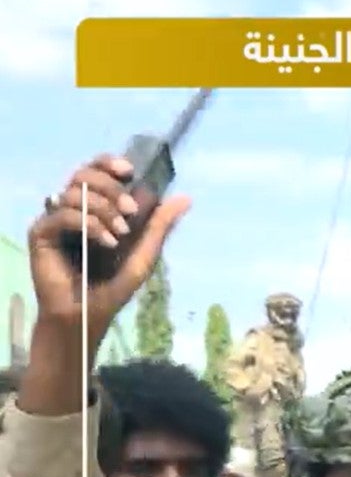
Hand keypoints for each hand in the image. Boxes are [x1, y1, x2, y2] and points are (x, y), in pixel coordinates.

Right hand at [26, 154, 189, 347]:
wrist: (89, 314)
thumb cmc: (114, 286)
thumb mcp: (144, 254)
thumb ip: (159, 225)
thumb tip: (185, 197)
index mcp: (96, 206)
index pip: (96, 170)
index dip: (109, 163)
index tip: (128, 170)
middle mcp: (73, 208)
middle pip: (84, 175)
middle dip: (111, 188)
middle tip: (130, 211)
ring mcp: (55, 218)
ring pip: (74, 192)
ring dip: (103, 210)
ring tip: (119, 236)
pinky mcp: (40, 232)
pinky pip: (62, 214)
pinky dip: (88, 224)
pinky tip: (106, 242)